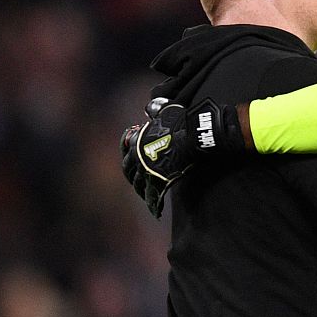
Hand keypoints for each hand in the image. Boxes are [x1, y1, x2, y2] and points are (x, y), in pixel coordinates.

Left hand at [120, 98, 191, 217]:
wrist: (191, 135)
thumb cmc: (180, 121)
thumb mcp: (165, 110)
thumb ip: (156, 110)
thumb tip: (150, 108)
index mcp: (136, 140)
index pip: (125, 152)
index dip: (128, 158)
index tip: (131, 163)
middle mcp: (137, 157)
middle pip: (128, 170)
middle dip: (132, 177)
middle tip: (137, 183)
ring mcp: (147, 169)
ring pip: (138, 184)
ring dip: (141, 190)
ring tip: (146, 197)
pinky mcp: (159, 179)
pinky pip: (153, 194)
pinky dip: (154, 202)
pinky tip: (156, 208)